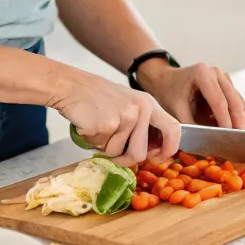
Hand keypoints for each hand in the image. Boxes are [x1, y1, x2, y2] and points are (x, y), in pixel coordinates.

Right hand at [50, 68, 181, 164]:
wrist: (70, 85)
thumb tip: (151, 153)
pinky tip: (89, 124)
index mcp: (149, 103)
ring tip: (99, 127)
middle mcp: (141, 109)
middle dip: (125, 158)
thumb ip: (142, 125)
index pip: (174, 128)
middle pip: (141, 152)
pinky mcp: (108, 123)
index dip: (169, 148)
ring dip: (106, 147)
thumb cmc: (96, 98)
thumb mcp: (128, 104)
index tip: (158, 157)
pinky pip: (103, 148)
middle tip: (112, 147)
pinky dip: (94, 142)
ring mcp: (125, 116)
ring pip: (119, 153)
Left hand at [139, 60, 244, 128]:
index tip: (228, 136)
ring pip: (238, 100)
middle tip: (240, 137)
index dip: (225, 120)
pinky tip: (235, 127)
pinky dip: (237, 114)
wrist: (166, 81)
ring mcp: (222, 76)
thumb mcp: (175, 111)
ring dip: (240, 117)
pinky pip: (236, 100)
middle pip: (233, 99)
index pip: (219, 101)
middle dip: (238, 120)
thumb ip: (191, 126)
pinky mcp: (226, 83)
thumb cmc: (168, 94)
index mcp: (202, 74)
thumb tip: (208, 141)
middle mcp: (215, 72)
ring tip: (239, 135)